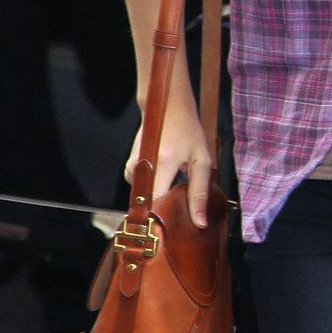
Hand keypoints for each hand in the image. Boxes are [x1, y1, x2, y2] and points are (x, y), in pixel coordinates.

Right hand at [124, 97, 212, 228]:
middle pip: (148, 204)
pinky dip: (152, 188)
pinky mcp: (129, 167)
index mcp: (163, 163)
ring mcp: (132, 165)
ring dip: (158, 197)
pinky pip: (140, 188)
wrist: (167, 108)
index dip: (167, 217)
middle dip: (164, 210)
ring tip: (172, 186)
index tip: (178, 225)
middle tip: (179, 208)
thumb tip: (199, 223)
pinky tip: (164, 179)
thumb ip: (199, 193)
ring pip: (143, 197)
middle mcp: (141, 165)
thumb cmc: (188, 132)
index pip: (157, 203)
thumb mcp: (202, 161)